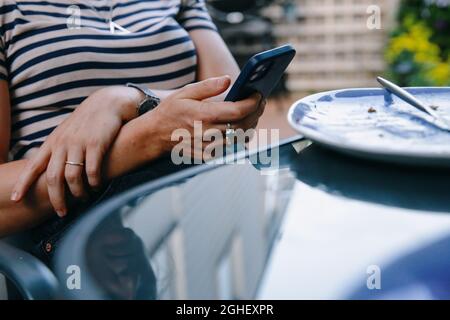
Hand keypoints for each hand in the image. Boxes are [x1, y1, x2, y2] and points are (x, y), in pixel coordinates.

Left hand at [11, 86, 141, 216]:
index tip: (16, 199)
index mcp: (52, 143)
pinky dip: (93, 182)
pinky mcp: (96, 144)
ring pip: (71, 176)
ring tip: (83, 199)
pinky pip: (92, 170)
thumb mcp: (66, 133)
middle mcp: (62, 144)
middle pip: (53, 177)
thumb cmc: (87, 122)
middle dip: (56, 198)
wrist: (106, 104)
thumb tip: (51, 171)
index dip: (23, 184)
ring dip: (78, 192)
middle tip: (62, 212)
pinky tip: (97, 186)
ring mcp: (79, 144)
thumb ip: (58, 150)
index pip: (33, 166)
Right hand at [145, 75, 265, 158]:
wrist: (155, 136)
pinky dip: (241, 136)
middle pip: (243, 124)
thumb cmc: (170, 111)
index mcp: (203, 115)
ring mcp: (209, 147)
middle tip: (261, 101)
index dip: (252, 103)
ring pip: (241, 137)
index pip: (237, 110)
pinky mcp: (209, 155)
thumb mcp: (185, 92)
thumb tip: (229, 80)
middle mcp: (208, 133)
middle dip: (256, 112)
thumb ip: (208, 86)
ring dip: (251, 124)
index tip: (259, 94)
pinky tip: (243, 125)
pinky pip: (233, 147)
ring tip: (254, 111)